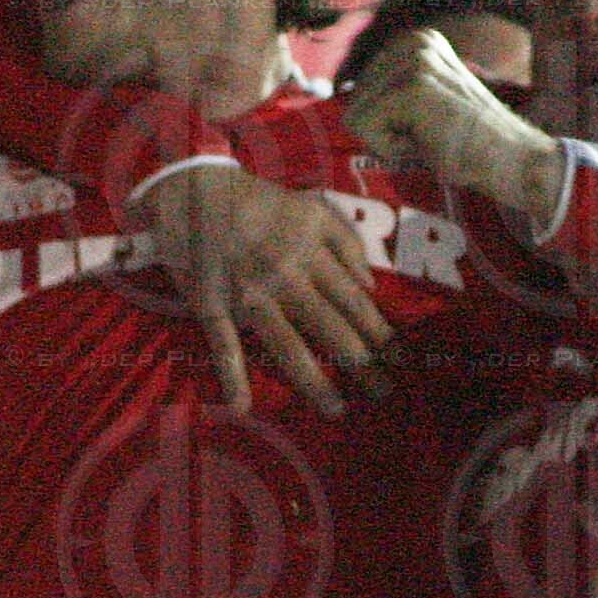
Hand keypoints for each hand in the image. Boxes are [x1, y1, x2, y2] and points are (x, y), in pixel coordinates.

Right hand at [132, 165, 391, 416]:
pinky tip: (242, 405)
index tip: (402, 360)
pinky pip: (224, 345)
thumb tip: (371, 287)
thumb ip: (346, 243)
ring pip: (287, 344)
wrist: (194, 187)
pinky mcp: (212, 304)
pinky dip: (232, 376)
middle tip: (386, 395)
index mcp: (311, 251)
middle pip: (330, 327)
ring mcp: (249, 293)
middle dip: (363, 364)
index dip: (380, 332)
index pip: (354, 300)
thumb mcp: (311, 208)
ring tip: (337, 411)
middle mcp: (285, 275)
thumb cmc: (260, 202)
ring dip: (314, 382)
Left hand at [342, 28, 563, 221]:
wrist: (512, 161)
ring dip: (387, 140)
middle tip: (430, 135)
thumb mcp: (423, 103)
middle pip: (352, 99)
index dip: (386, 121)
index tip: (427, 126)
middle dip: (383, 130)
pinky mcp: (410, 88)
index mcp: (417, 40)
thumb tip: (337, 99)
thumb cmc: (467, 144)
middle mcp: (414, 41)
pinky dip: (390, 150)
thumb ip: (389, 92)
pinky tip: (428, 143)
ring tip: (431, 137)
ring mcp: (413, 61)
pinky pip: (363, 129)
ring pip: (355, 115)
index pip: (359, 87)